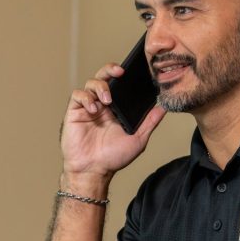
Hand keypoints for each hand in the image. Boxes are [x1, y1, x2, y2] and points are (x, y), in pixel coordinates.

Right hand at [62, 64, 165, 178]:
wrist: (93, 171)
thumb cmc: (113, 157)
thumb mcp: (138, 139)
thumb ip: (150, 122)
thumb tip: (164, 106)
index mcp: (116, 107)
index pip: (120, 84)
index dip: (124, 74)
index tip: (134, 71)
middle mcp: (102, 104)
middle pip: (104, 76)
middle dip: (110, 69)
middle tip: (120, 72)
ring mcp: (88, 107)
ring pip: (91, 83)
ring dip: (100, 86)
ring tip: (107, 100)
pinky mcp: (74, 112)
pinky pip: (78, 95)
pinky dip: (86, 98)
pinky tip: (93, 109)